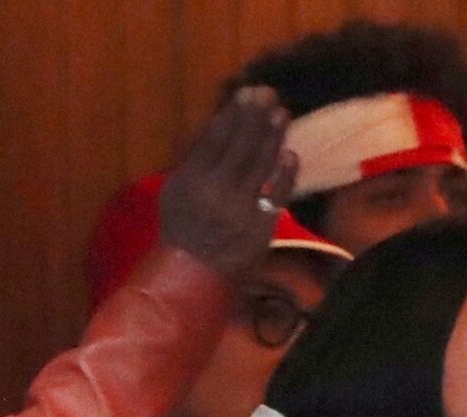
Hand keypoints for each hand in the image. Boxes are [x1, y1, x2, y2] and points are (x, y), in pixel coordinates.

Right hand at [159, 85, 297, 279]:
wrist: (194, 271)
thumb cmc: (183, 227)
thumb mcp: (175, 190)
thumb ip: (192, 159)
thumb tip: (216, 125)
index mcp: (192, 179)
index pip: (215, 137)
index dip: (233, 113)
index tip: (246, 93)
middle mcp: (216, 192)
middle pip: (241, 146)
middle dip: (256, 117)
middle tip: (268, 94)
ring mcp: (240, 210)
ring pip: (260, 166)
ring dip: (273, 137)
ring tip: (281, 114)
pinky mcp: (260, 227)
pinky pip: (277, 197)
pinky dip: (286, 175)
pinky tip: (291, 154)